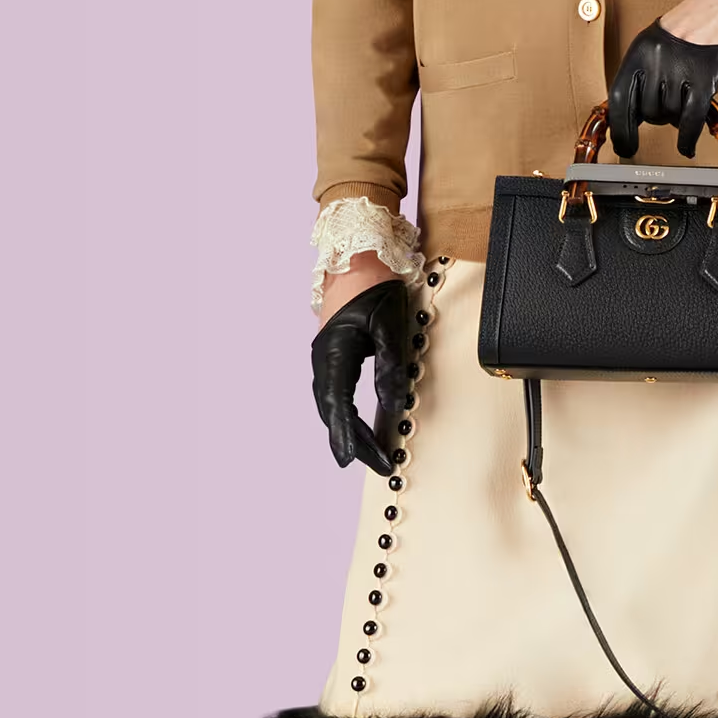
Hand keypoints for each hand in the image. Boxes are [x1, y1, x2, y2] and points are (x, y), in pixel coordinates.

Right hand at [310, 277, 412, 473]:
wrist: (356, 252)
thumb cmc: (374, 284)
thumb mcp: (388, 324)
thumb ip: (390, 365)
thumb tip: (394, 404)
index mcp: (333, 354)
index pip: (339, 408)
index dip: (349, 437)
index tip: (357, 462)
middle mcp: (323, 359)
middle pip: (334, 412)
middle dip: (354, 440)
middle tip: (380, 465)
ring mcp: (325, 356)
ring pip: (332, 404)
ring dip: (349, 428)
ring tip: (371, 452)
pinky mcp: (332, 352)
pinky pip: (336, 392)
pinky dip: (346, 413)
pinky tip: (357, 424)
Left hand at [607, 10, 717, 160]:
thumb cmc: (697, 20)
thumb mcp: (659, 41)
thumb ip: (645, 71)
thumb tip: (634, 109)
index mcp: (640, 50)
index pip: (619, 98)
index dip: (620, 127)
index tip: (623, 144)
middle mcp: (656, 59)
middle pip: (648, 111)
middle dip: (657, 117)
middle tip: (667, 109)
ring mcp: (680, 68)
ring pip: (671, 115)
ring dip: (677, 118)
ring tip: (686, 100)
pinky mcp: (705, 77)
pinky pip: (691, 118)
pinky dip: (688, 137)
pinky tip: (686, 147)